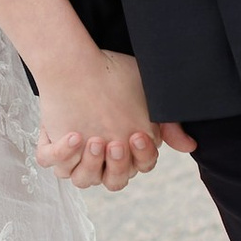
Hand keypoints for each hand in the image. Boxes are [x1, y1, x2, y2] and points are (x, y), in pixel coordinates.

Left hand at [33, 50, 188, 194]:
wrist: (78, 58)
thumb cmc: (115, 75)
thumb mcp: (147, 96)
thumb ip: (167, 123)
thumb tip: (189, 144)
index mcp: (127, 151)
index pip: (139, 166)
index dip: (140, 156)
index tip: (137, 135)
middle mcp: (102, 159)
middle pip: (113, 181)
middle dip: (115, 165)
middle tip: (114, 143)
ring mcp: (76, 156)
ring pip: (81, 179)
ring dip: (88, 164)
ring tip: (90, 140)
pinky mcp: (52, 146)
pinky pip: (51, 162)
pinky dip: (60, 153)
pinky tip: (73, 135)